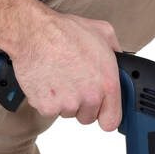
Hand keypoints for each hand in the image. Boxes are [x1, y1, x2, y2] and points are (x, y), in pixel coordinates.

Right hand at [6, 8, 123, 129]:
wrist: (33, 34)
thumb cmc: (64, 32)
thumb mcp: (103, 33)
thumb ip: (116, 52)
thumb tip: (121, 60)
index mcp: (107, 84)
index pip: (112, 121)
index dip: (106, 115)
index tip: (101, 111)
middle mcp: (89, 97)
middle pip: (87, 117)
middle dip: (82, 104)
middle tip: (73, 82)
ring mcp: (68, 104)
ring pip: (68, 113)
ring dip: (64, 101)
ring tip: (59, 76)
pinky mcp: (47, 107)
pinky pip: (49, 111)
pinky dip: (47, 99)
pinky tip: (47, 80)